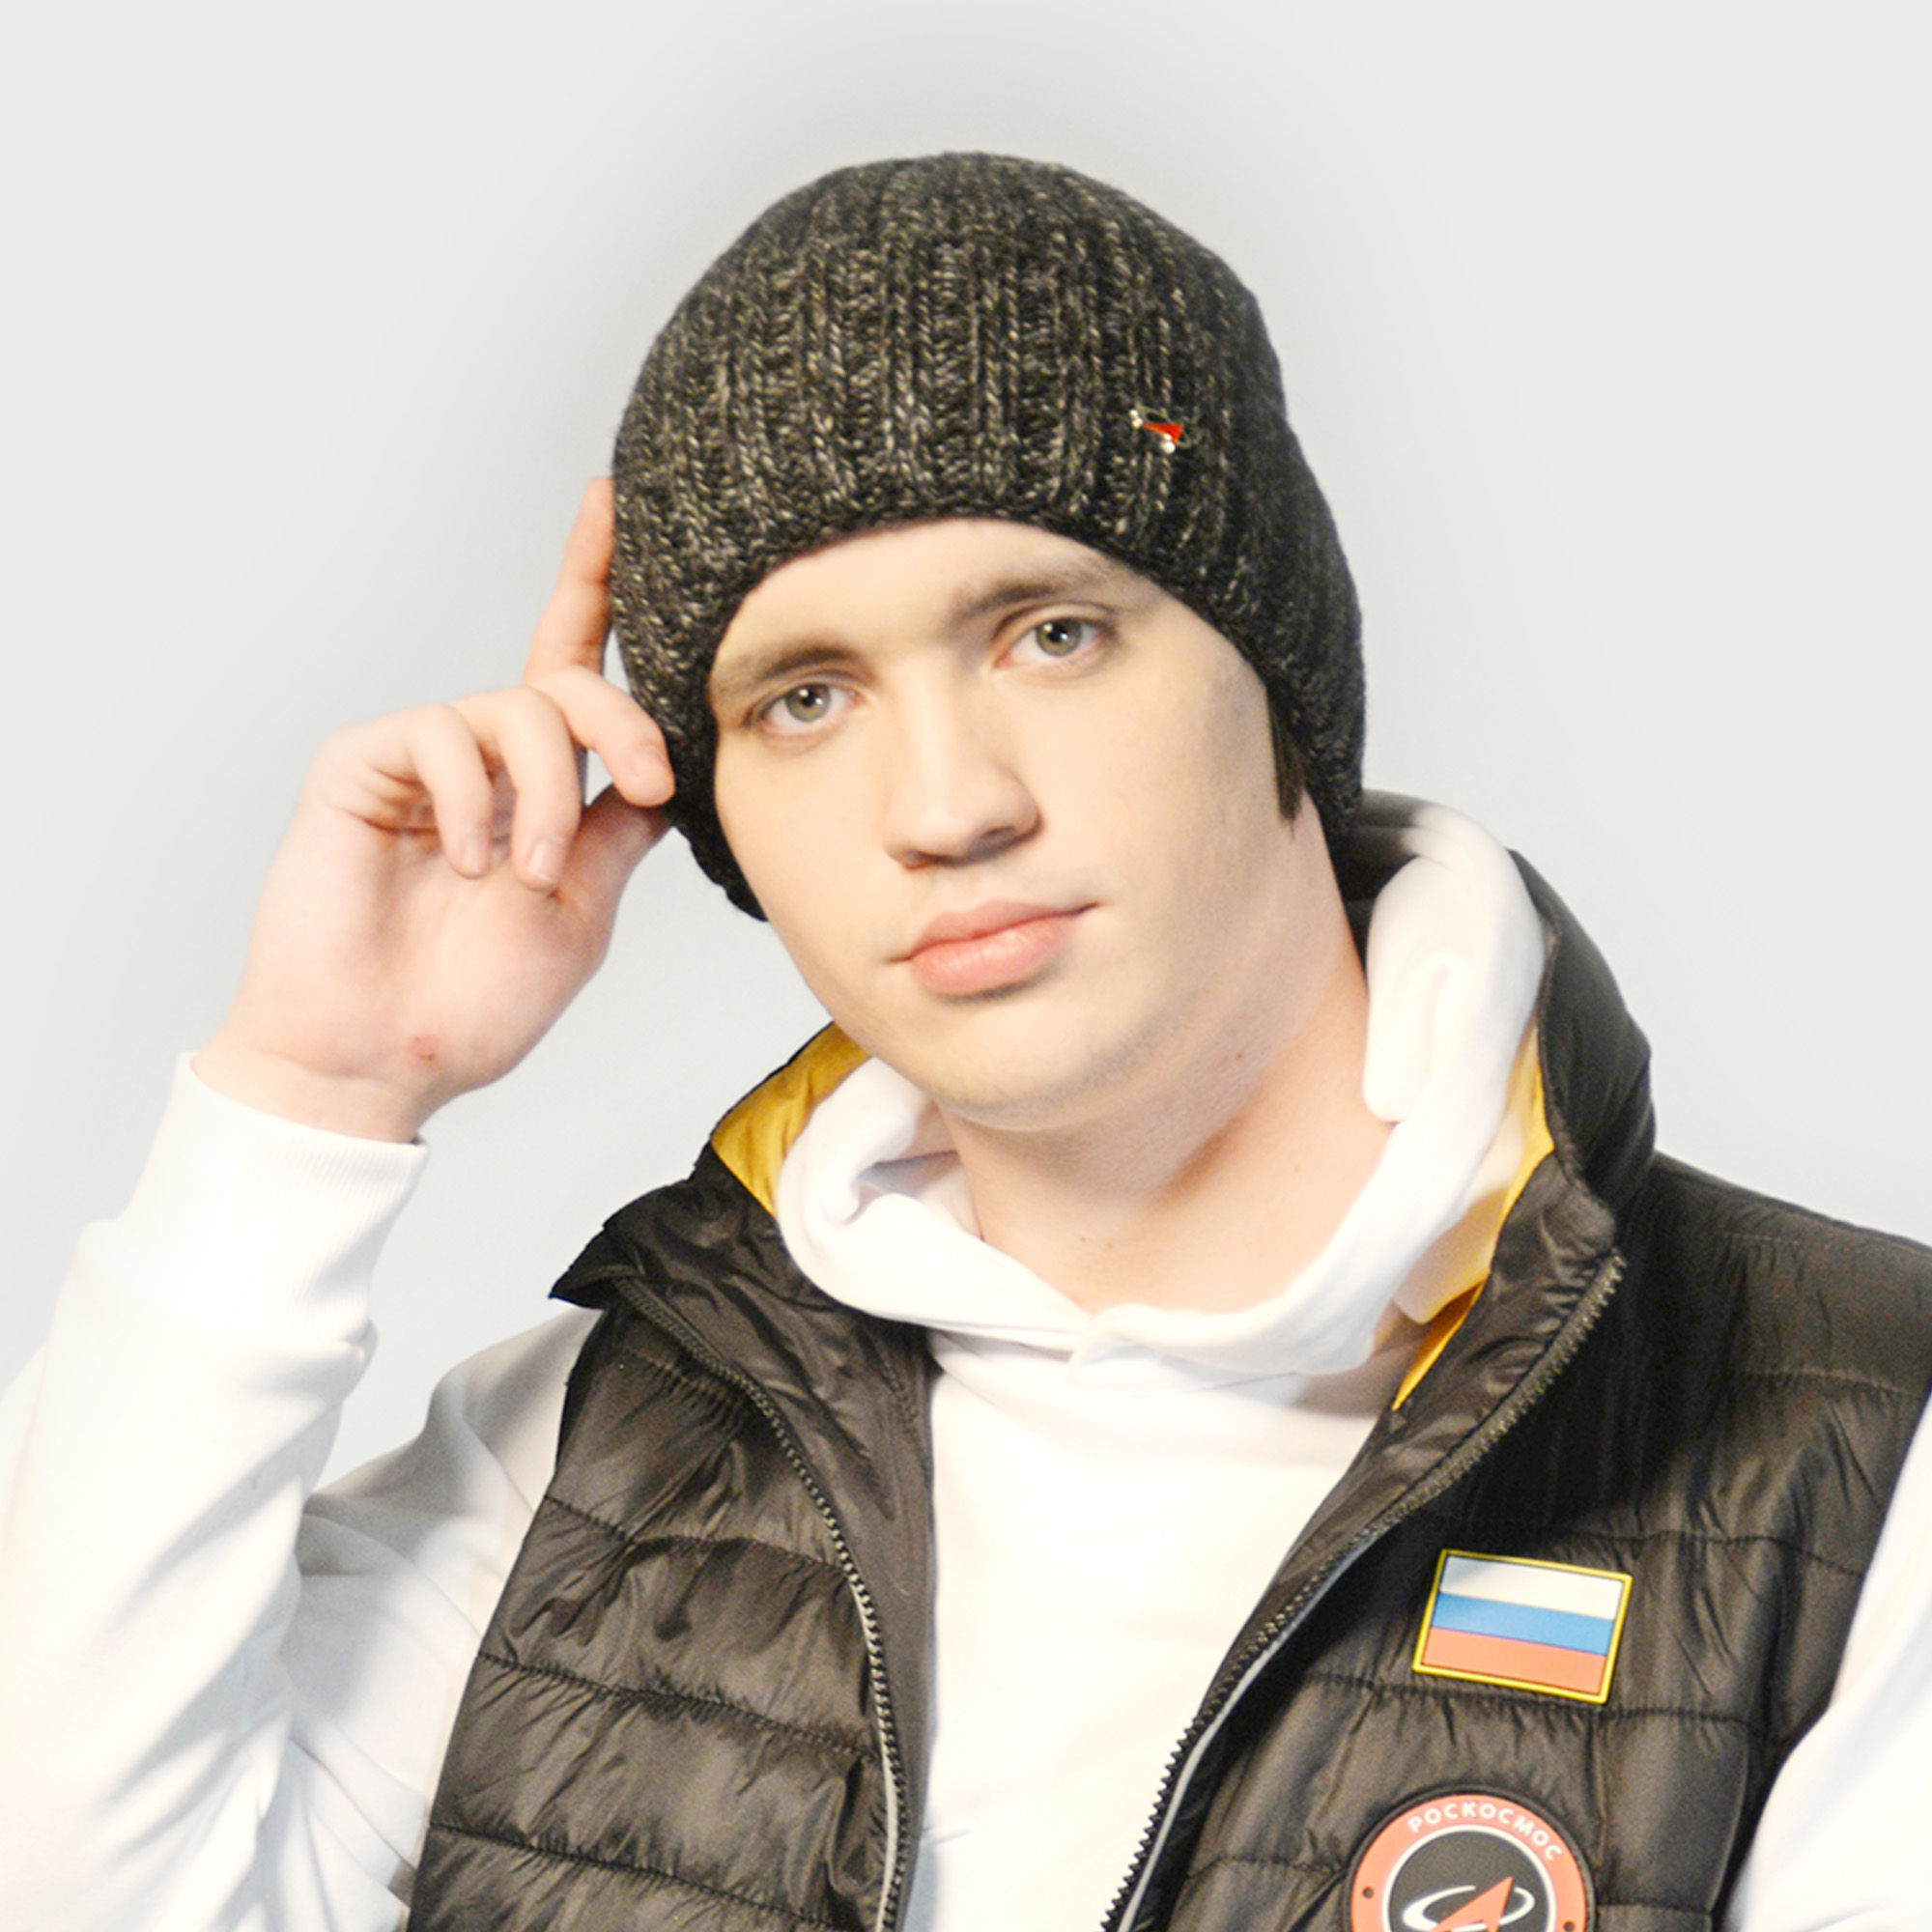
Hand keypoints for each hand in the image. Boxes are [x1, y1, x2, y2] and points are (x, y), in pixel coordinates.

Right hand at [195, 481, 672, 1139]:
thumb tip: (678, 770)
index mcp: (539, 789)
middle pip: (568, 678)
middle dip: (623, 723)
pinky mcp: (361, 762)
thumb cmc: (472, 1003)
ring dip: (546, 794)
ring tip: (526, 876)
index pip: (576, 670)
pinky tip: (470, 859)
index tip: (616, 503)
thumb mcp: (583, 910)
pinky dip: (476, 797)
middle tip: (642, 785)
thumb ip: (620, 830)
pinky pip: (443, 732)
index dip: (596, 585)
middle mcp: (483, 761)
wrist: (379, 1061)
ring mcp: (422, 759)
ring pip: (519, 707)